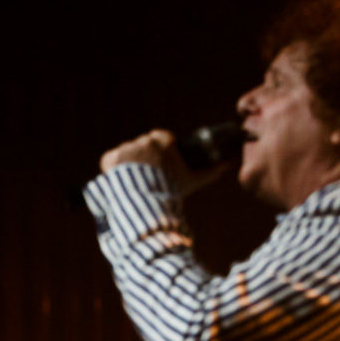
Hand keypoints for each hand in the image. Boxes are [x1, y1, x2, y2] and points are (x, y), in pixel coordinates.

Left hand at [99, 129, 227, 196]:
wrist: (148, 202)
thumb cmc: (173, 190)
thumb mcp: (194, 179)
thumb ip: (211, 171)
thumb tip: (229, 165)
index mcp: (163, 139)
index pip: (161, 139)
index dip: (161, 155)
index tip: (162, 168)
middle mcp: (143, 139)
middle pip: (143, 147)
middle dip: (145, 160)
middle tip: (148, 179)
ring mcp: (126, 147)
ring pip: (127, 155)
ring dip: (129, 166)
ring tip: (135, 184)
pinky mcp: (111, 158)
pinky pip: (110, 161)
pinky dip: (112, 171)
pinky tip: (119, 182)